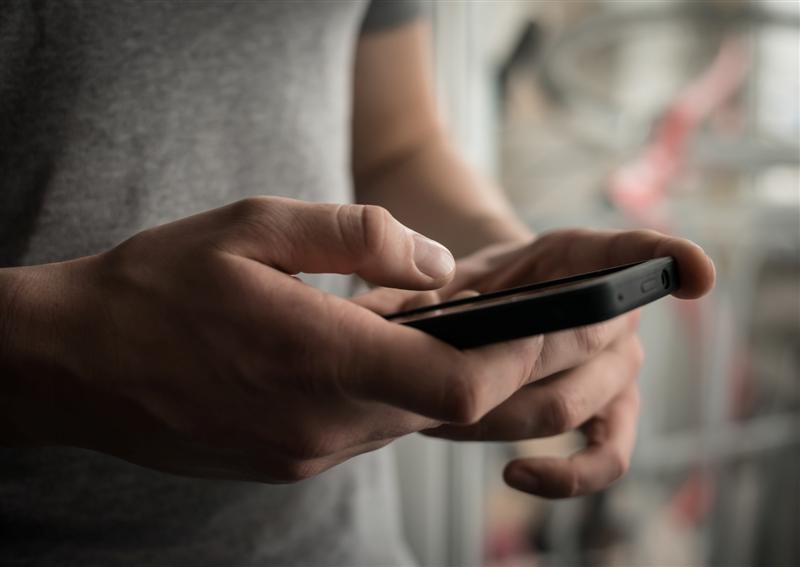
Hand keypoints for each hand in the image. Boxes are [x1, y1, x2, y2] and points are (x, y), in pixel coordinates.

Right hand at [0, 197, 552, 482]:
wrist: (76, 362)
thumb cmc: (157, 286)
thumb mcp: (256, 225)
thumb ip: (360, 238)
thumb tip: (439, 266)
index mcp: (320, 361)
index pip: (462, 382)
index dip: (520, 353)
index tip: (551, 318)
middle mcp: (322, 426)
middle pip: (448, 407)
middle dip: (498, 365)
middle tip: (522, 320)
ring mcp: (305, 454)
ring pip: (410, 420)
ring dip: (441, 377)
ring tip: (449, 330)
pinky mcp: (289, 462)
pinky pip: (368, 431)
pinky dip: (393, 393)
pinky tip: (379, 357)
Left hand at [356, 229, 714, 497]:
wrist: (489, 309)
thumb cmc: (472, 285)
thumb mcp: (438, 268)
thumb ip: (418, 283)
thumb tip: (403, 309)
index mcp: (581, 257)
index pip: (627, 252)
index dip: (665, 256)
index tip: (698, 276)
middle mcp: (614, 311)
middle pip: (587, 350)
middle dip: (511, 369)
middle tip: (446, 375)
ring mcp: (619, 365)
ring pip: (574, 404)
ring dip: (507, 415)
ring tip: (451, 416)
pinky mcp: (609, 412)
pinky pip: (607, 454)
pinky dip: (569, 472)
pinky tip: (519, 472)